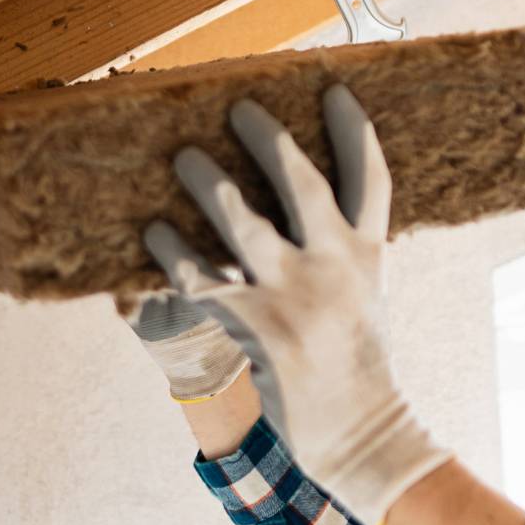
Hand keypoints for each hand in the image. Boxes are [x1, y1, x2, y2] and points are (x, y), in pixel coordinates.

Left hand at [142, 86, 448, 524]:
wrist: (362, 435)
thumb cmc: (358, 368)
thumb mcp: (364, 300)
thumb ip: (340, 256)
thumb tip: (302, 216)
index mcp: (368, 256)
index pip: (371, 180)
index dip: (354, 132)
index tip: (335, 89)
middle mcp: (337, 269)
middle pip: (304, 185)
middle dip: (269, 141)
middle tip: (237, 107)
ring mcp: (297, 297)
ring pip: (246, 225)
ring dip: (209, 187)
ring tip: (181, 158)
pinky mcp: (259, 328)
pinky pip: (205, 279)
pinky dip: (174, 255)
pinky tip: (153, 235)